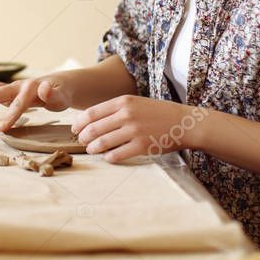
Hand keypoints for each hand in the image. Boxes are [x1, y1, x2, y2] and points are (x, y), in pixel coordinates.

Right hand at [0, 74, 74, 130]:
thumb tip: (44, 88)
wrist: (58, 84)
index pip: (19, 103)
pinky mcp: (8, 90)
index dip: (9, 116)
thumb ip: (54, 95)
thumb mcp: (62, 97)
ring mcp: (12, 86)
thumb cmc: (60, 94)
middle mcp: (19, 85)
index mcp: (32, 88)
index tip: (1, 129)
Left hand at [71, 94, 206, 162]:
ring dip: (92, 148)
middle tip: (81, 141)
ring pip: (102, 142)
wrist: (184, 122)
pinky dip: (109, 157)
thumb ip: (116, 108)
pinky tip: (107, 157)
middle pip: (94, 128)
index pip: (92, 113)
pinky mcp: (142, 146)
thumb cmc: (158, 113)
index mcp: (123, 102)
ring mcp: (134, 131)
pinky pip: (118, 154)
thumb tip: (92, 119)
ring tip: (91, 150)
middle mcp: (127, 115)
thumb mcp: (135, 102)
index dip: (79, 122)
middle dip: (83, 137)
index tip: (75, 128)